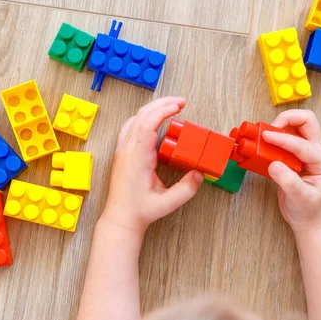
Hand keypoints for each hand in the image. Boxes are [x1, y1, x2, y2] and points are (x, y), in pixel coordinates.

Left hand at [103, 97, 203, 233]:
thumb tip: (200, 174)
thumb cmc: (140, 211)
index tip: (179, 106)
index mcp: (137, 158)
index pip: (148, 124)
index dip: (163, 111)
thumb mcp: (167, 203)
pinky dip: (143, 117)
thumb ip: (186, 189)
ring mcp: (122, 150)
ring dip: (152, 109)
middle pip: (142, 115)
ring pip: (135, 119)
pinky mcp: (122, 153)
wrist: (120, 218)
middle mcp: (127, 150)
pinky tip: (153, 119)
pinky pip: (130, 127)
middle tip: (181, 102)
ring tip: (170, 106)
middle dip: (162, 104)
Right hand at [262, 110, 320, 232]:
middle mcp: (315, 152)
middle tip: (270, 128)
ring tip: (264, 135)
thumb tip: (274, 165)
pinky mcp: (293, 156)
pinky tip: (263, 143)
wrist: (308, 219)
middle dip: (288, 118)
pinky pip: (286, 138)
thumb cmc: (308, 210)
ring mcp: (304, 153)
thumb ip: (289, 181)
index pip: (302, 144)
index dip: (283, 139)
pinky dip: (274, 136)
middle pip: (307, 122)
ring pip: (296, 126)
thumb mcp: (301, 198)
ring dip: (280, 125)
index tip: (267, 136)